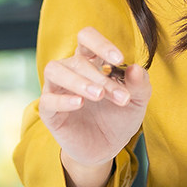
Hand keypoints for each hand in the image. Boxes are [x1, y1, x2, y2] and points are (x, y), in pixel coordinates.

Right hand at [38, 27, 150, 186]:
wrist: (108, 148)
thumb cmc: (120, 117)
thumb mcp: (137, 101)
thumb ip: (139, 84)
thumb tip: (136, 68)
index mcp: (91, 61)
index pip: (86, 37)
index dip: (101, 43)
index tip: (119, 59)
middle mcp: (71, 70)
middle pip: (78, 60)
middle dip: (101, 77)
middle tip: (121, 97)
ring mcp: (57, 90)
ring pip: (54, 70)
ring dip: (78, 80)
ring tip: (98, 94)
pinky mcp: (49, 112)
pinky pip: (47, 100)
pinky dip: (63, 100)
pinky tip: (79, 103)